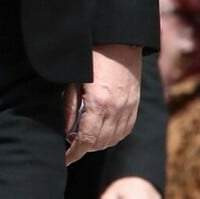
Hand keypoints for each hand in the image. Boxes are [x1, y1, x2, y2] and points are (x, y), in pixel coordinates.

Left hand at [65, 44, 141, 164]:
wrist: (119, 39)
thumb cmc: (91, 56)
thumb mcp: (73, 80)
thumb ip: (70, 107)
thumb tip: (67, 131)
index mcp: (100, 104)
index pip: (86, 141)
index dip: (74, 153)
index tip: (64, 159)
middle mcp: (117, 110)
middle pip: (99, 143)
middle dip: (83, 148)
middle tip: (69, 144)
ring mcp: (129, 108)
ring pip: (113, 139)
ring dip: (97, 143)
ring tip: (83, 137)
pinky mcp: (135, 105)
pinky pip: (124, 130)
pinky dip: (112, 135)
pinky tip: (101, 130)